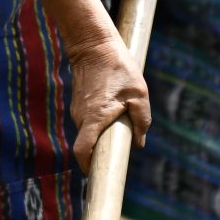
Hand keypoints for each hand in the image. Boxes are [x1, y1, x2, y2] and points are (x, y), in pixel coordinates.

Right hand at [68, 37, 151, 169]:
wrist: (94, 44)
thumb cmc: (118, 68)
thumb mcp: (139, 94)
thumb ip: (142, 121)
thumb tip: (139, 143)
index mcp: (94, 118)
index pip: (82, 151)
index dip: (87, 167)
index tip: (96, 175)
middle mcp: (81, 117)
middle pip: (88, 144)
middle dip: (102, 150)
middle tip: (121, 149)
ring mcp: (77, 110)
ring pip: (90, 131)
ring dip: (103, 133)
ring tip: (121, 122)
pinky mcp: (79, 103)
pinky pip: (89, 120)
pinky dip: (100, 122)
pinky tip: (114, 108)